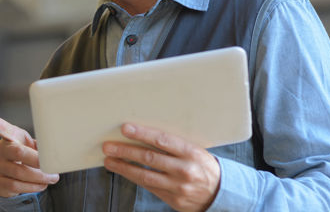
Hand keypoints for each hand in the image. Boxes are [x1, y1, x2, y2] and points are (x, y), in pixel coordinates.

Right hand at [0, 111, 58, 197]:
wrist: (16, 176)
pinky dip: (33, 187)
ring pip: (19, 173)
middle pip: (17, 152)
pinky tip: (42, 184)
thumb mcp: (34, 145)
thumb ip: (43, 145)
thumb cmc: (28, 155)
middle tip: (52, 168)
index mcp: (9, 135)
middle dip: (37, 161)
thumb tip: (56, 151)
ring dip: (40, 177)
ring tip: (52, 178)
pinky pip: (16, 186)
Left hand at [102, 123, 219, 211]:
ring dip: (124, 167)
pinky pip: (149, 187)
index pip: (163, 140)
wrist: (221, 193)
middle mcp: (185, 170)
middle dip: (125, 151)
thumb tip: (144, 133)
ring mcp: (179, 188)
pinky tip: (123, 171)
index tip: (125, 128)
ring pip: (145, 176)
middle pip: (149, 159)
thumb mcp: (195, 150)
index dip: (142, 134)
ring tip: (109, 160)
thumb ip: (174, 144)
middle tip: (108, 146)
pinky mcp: (174, 200)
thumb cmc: (203, 166)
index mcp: (192, 153)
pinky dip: (134, 178)